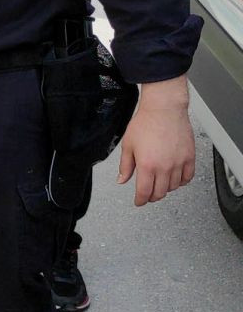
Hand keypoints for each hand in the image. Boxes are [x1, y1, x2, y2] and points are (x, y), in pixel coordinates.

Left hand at [116, 75, 195, 205]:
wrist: (164, 109)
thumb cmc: (145, 123)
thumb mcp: (128, 145)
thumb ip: (125, 166)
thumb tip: (122, 180)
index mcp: (147, 165)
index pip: (144, 192)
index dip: (140, 200)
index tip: (138, 202)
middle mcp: (164, 167)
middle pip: (160, 193)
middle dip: (152, 197)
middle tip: (147, 195)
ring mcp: (179, 163)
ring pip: (173, 187)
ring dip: (165, 189)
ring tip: (159, 184)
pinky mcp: (190, 158)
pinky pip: (188, 178)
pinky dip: (181, 182)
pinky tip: (175, 179)